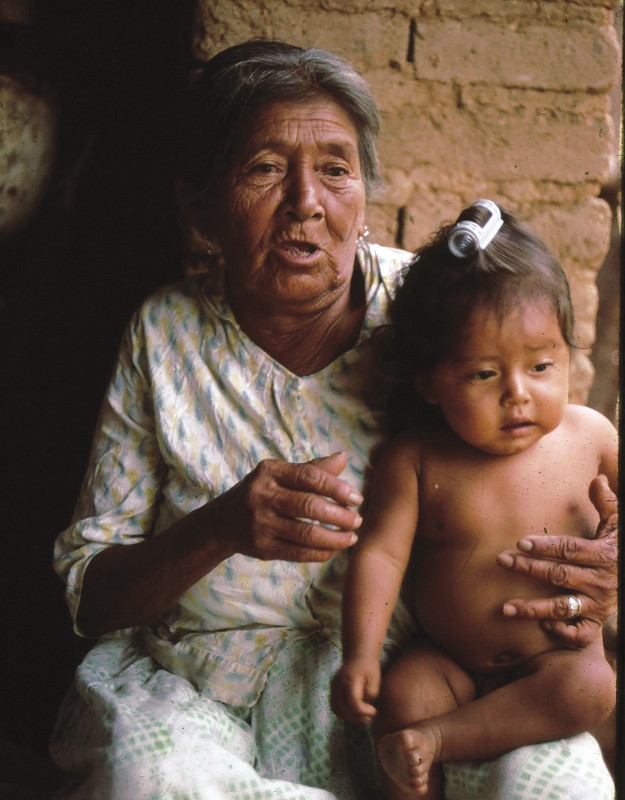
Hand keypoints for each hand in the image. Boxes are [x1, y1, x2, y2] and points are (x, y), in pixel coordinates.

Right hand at [205, 451, 362, 562]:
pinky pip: (297, 552)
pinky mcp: (261, 547)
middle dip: (339, 515)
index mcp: (270, 472)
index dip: (336, 487)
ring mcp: (260, 523)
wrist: (222, 522)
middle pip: (308, 506)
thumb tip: (343, 458)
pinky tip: (333, 550)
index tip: (357, 498)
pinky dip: (319, 553)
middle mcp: (262, 495)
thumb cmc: (262, 492)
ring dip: (334, 538)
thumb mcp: (280, 474)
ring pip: (305, 534)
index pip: (309, 477)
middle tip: (358, 520)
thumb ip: (312, 468)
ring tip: (351, 537)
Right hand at [330, 660, 379, 723]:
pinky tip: (356, 714)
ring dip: (350, 718)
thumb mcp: (375, 679)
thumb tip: (365, 708)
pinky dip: (345, 714)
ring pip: (337, 710)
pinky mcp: (333, 691)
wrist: (358, 656)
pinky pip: (335, 707)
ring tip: (364, 718)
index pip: (353, 703)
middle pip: (343, 709)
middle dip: (357, 717)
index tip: (374, 711)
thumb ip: (370, 695)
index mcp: (349, 680)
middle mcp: (338, 684)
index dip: (363, 712)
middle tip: (370, 717)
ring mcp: (333, 688)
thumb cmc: (368, 667)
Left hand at [497, 475, 617, 646]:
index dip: (545, 546)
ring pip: (562, 607)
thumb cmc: (618, 547)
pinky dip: (561, 631)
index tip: (520, 543)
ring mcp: (598, 605)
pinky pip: (579, 634)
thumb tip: (596, 478)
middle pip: (559, 575)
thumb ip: (607, 503)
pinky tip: (542, 623)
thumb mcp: (617, 525)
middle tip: (502, 561)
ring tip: (506, 607)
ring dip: (533, 609)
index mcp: (603, 555)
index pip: (569, 550)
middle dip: (529, 569)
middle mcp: (600, 582)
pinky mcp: (596, 623)